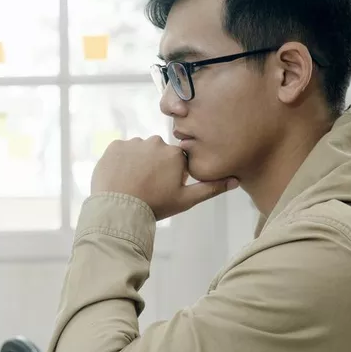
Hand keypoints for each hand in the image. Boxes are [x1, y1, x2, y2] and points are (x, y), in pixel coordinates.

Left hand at [91, 136, 237, 220]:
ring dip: (136, 162)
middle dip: (153, 165)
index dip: (169, 174)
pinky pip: (120, 150)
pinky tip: (120, 177)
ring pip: (138, 150)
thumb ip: (210, 188)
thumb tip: (236, 181)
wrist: (119, 210)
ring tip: (131, 183)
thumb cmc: (155, 206)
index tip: (161, 187)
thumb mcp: (186, 200)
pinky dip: (120, 161)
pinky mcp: (114, 146)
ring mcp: (133, 143)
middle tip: (146, 186)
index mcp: (174, 154)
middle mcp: (156, 142)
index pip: (175, 159)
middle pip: (157, 152)